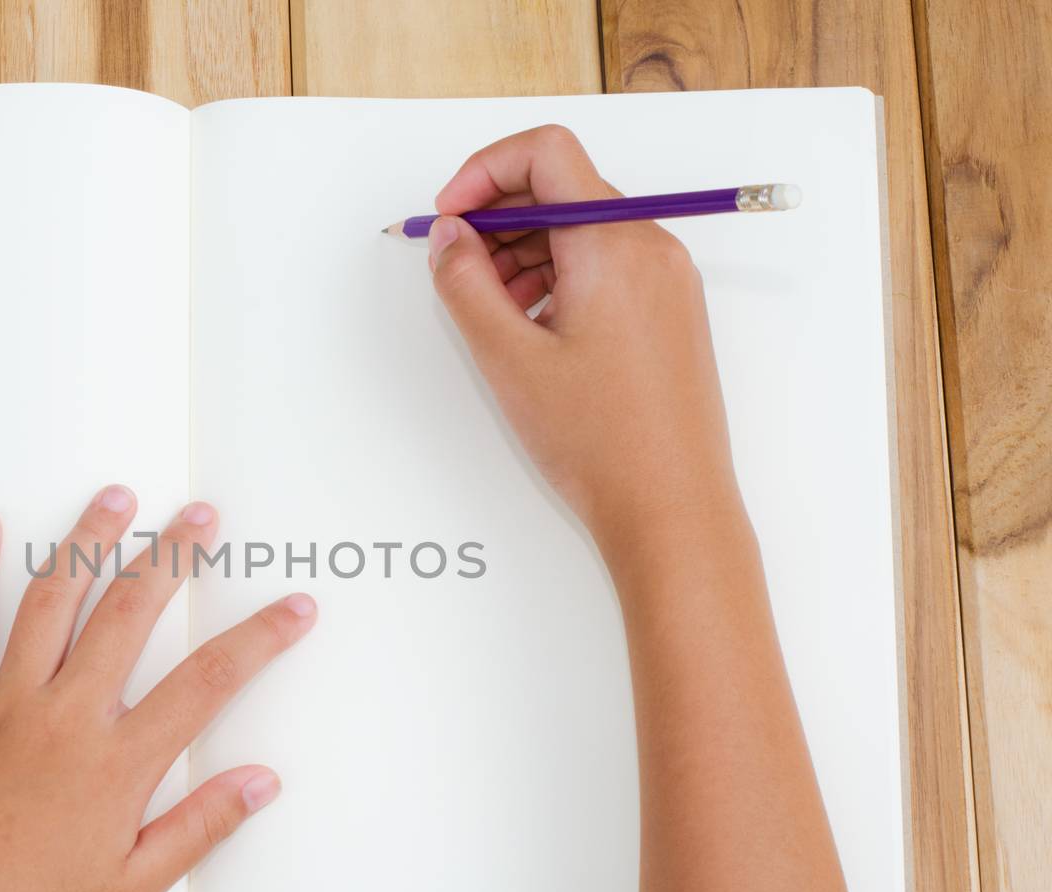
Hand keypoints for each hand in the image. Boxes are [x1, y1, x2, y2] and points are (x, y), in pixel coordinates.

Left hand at [0, 486, 315, 891]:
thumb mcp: (131, 888)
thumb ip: (199, 827)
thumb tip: (260, 783)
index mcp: (116, 763)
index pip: (207, 682)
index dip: (260, 638)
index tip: (294, 607)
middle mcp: (64, 717)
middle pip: (130, 613)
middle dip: (173, 554)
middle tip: (200, 515)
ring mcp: (2, 703)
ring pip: (51, 600)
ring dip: (87, 542)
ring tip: (115, 497)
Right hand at [427, 125, 743, 565]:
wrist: (671, 508)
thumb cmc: (600, 442)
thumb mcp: (508, 358)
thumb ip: (464, 283)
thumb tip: (448, 235)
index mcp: (614, 243)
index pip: (546, 153)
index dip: (484, 172)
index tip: (449, 216)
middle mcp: (651, 248)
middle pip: (563, 189)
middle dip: (499, 219)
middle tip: (456, 270)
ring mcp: (666, 280)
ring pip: (582, 231)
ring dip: (524, 253)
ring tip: (491, 313)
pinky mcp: (669, 313)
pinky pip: (606, 266)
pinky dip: (558, 279)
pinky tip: (531, 330)